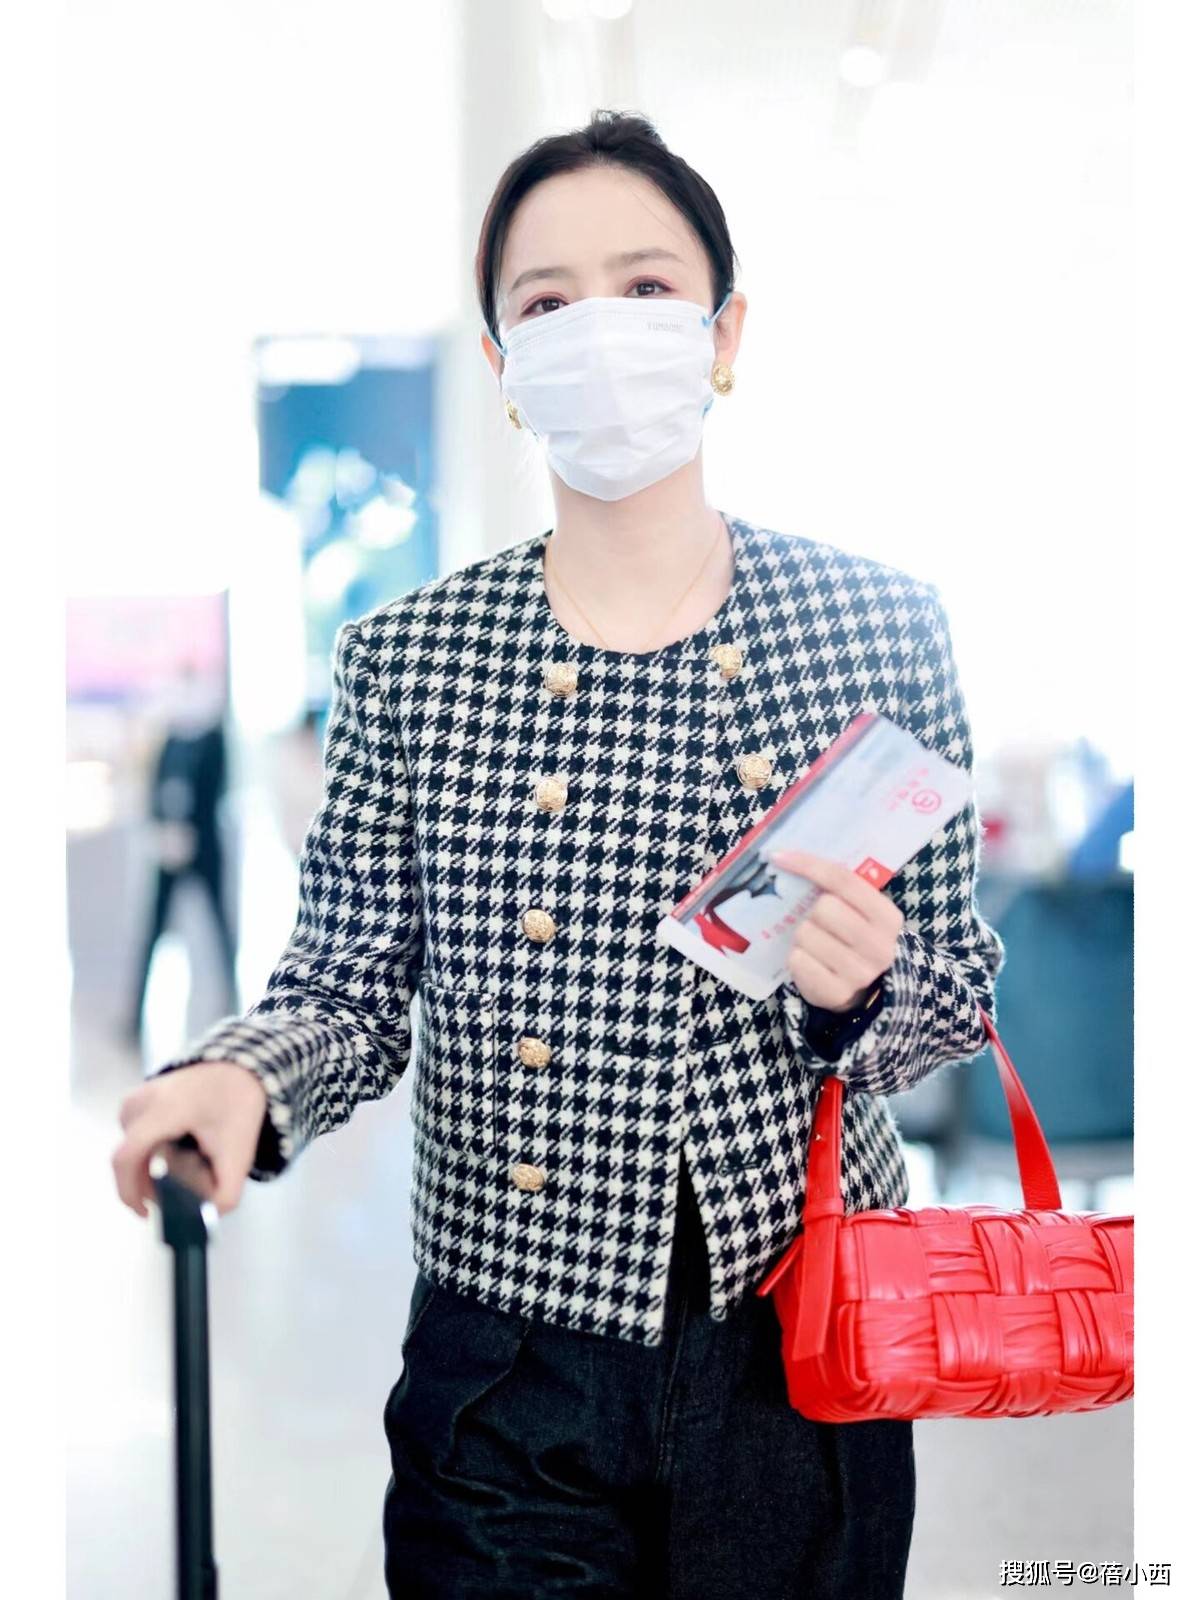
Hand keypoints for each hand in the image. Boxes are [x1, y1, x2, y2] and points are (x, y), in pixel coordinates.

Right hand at [112, 1063, 268, 1219]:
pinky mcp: (135, 1102)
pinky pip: (137, 1140)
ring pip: (135, 1152)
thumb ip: (226, 1193)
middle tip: (184, 1186)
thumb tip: (204, 1220)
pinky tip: (180, 1151)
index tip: (147, 1212)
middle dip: (154, 1182)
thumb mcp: (239, 1152)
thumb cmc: (237, 1105)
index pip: (128, 1156)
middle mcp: (141, 1101)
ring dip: (155, 1167)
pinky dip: (154, 1153)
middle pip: (133, 1160)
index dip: (130, 1192)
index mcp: (165, 1108)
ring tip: (191, 1161)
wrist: (238, 1069)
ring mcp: (135, 1099)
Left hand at [766, 848, 904, 1012]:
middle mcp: (880, 946)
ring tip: (816, 945)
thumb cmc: (854, 939)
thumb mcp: (860, 912)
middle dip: (813, 912)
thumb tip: (787, 856)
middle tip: (819, 922)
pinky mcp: (836, 993)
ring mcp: (860, 973)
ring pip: (806, 934)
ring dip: (803, 937)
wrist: (866, 989)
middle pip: (824, 907)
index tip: (777, 857)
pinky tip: (811, 963)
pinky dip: (797, 958)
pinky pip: (798, 960)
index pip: (844, 880)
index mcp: (888, 917)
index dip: (808, 864)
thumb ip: (840, 887)